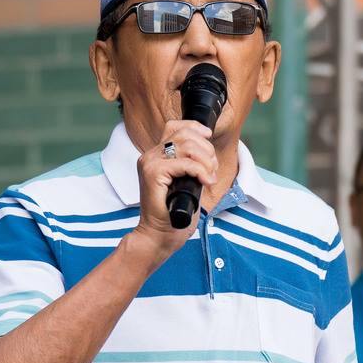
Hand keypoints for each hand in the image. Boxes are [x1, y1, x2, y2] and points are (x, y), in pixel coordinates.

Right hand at [133, 120, 218, 251]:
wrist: (159, 235)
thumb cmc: (172, 215)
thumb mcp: (186, 183)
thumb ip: (192, 166)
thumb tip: (209, 154)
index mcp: (156, 156)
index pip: (175, 126)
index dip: (195, 128)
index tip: (209, 138)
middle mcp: (150, 156)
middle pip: (183, 133)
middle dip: (206, 148)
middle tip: (212, 168)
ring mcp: (149, 163)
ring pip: (186, 145)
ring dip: (205, 160)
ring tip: (209, 176)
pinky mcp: (152, 173)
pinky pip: (184, 163)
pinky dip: (200, 170)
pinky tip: (205, 181)